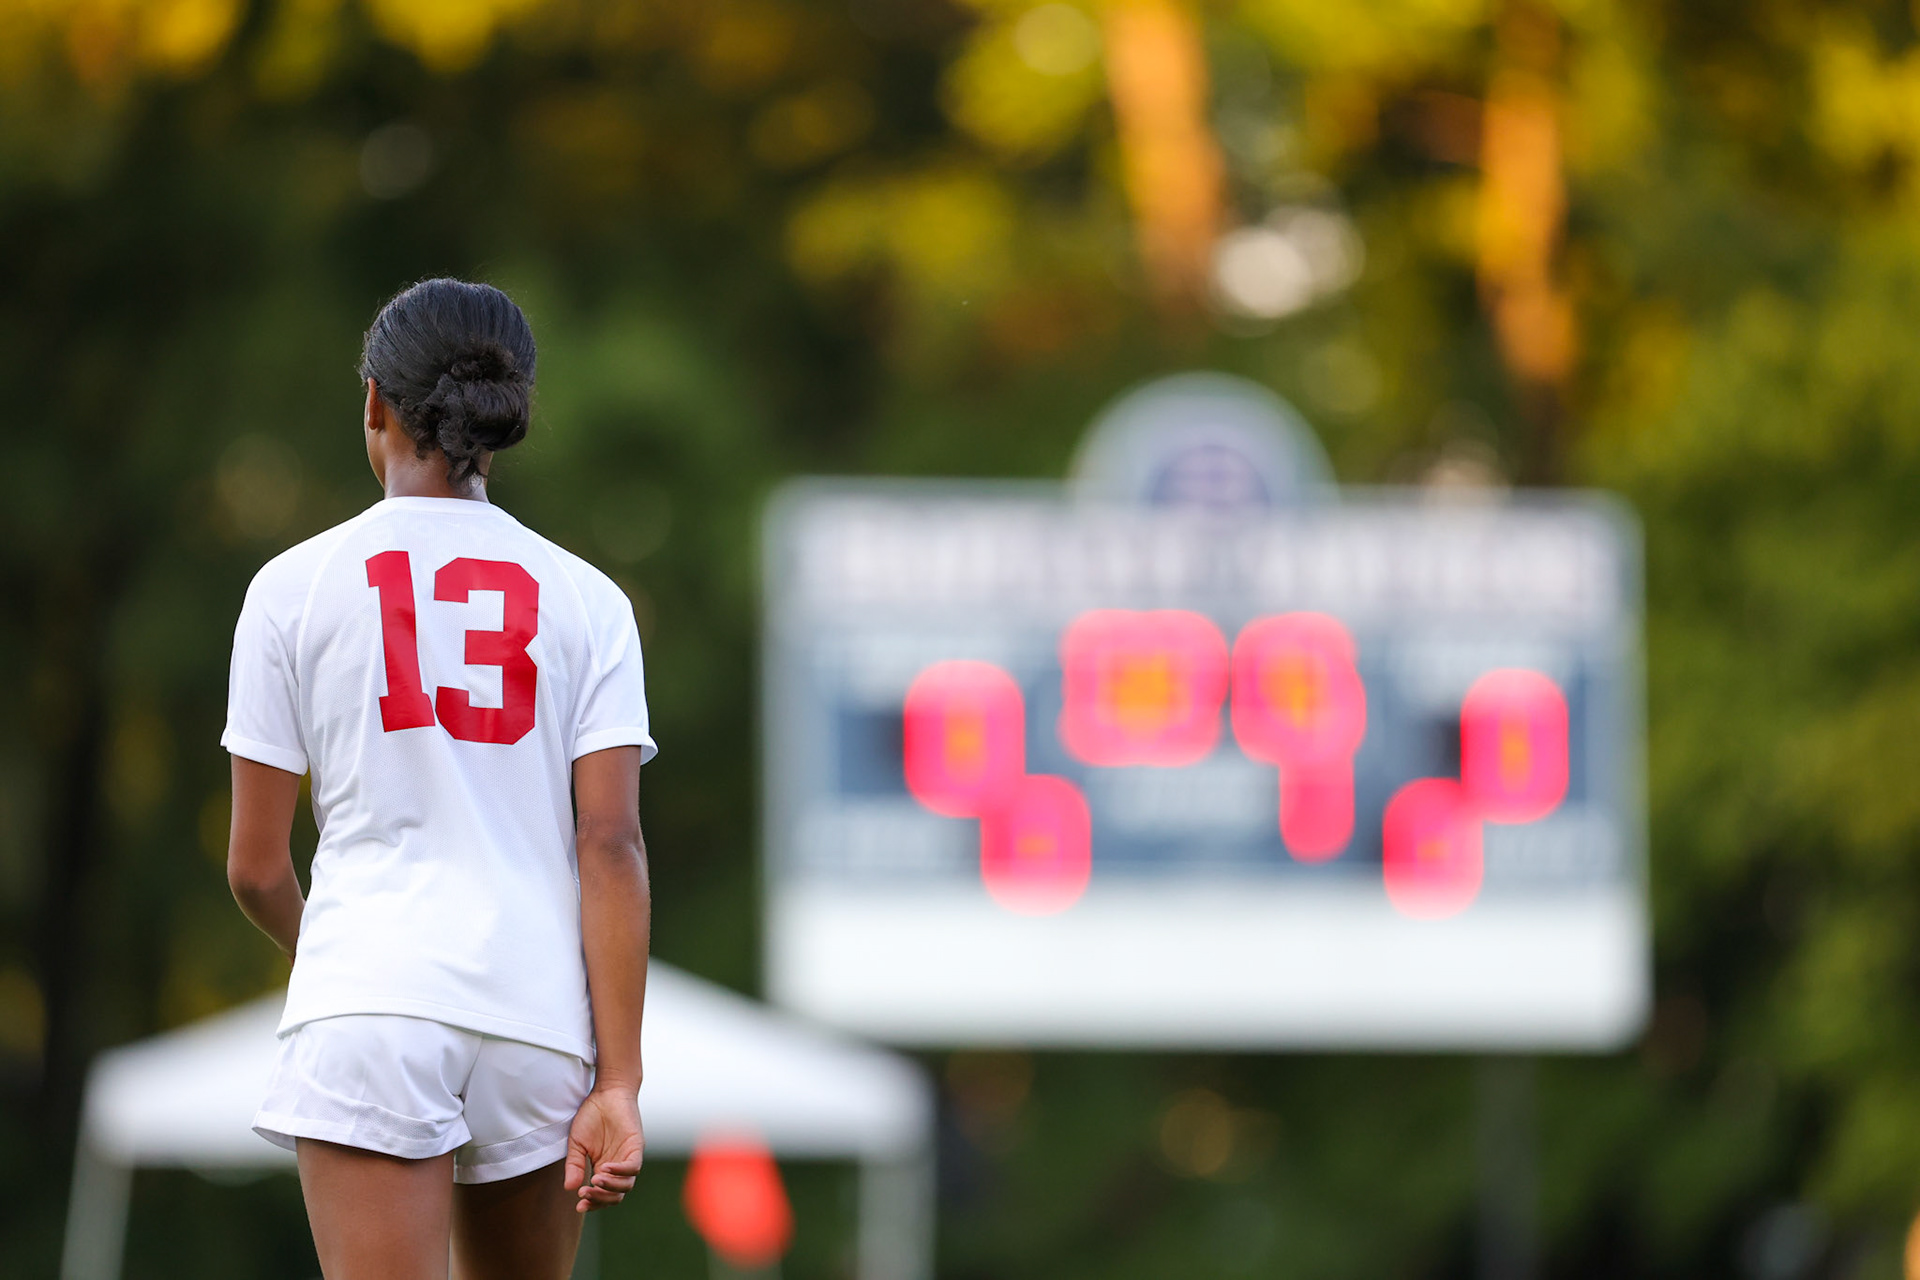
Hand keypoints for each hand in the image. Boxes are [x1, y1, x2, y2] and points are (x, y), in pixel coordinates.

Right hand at [563, 1084, 643, 1212]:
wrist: (605, 1093)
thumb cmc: (591, 1116)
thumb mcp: (577, 1144)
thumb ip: (575, 1165)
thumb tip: (570, 1189)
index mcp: (603, 1169)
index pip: (602, 1195)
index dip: (593, 1203)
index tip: (579, 1206)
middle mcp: (617, 1167)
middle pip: (615, 1195)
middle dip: (600, 1200)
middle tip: (584, 1196)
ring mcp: (628, 1158)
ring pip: (626, 1185)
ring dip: (610, 1188)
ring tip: (594, 1182)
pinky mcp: (636, 1147)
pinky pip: (633, 1167)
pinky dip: (620, 1171)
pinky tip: (604, 1169)